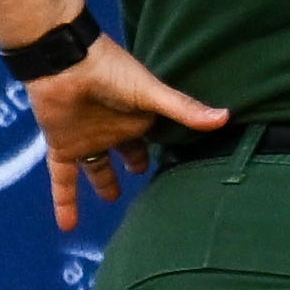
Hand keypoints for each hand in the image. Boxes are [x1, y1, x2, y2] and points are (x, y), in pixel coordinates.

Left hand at [30, 37, 227, 230]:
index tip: (179, 165)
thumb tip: (226, 117)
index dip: (164, 150)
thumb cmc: (110, 71)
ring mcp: (88, 139)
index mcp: (138, 116)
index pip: (154, 138)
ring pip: (96, 166)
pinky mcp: (63, 147)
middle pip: (127, 152)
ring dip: (103, 182)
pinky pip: (63, 180)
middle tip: (146, 179)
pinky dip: (65, 202)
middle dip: (135, 162)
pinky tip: (68, 227)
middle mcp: (114, 129)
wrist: (63, 62)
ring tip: (113, 200)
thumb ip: (183, 109)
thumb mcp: (150, 92)